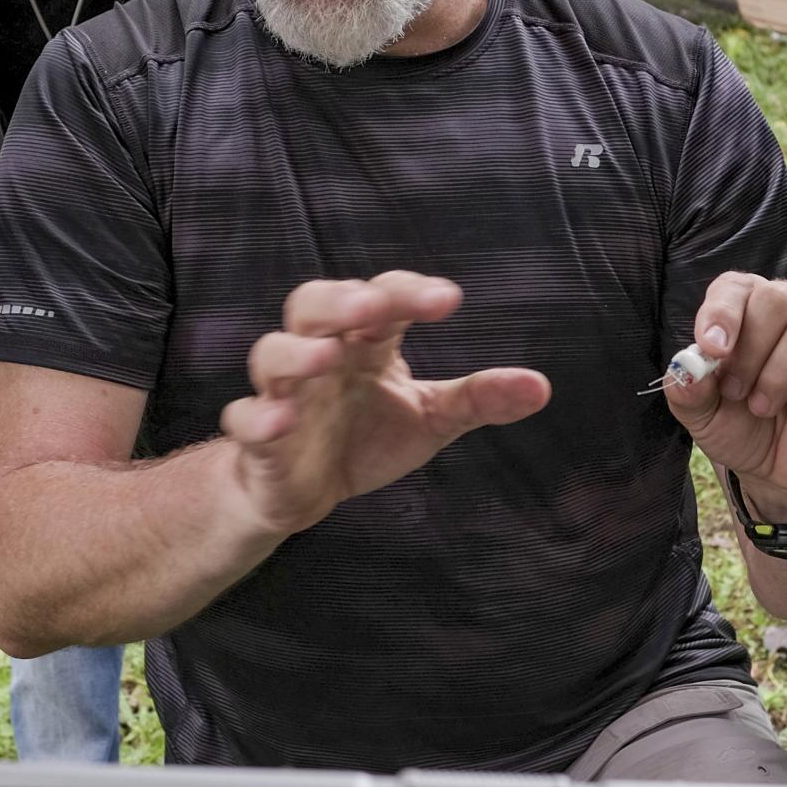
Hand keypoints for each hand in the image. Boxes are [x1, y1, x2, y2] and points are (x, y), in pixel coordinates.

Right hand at [220, 271, 551, 536]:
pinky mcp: (258, 439)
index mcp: (364, 343)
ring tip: (326, 358)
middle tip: (373, 308)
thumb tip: (541, 386)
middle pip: (312, 305)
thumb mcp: (430, 419)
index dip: (409, 294)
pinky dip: (259, 416)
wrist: (302, 492)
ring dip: (295, 352)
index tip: (449, 300)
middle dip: (340, 301)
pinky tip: (282, 420)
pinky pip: (245, 418)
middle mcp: (321, 357)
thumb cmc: (365, 437)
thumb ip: (478, 399)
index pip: (383, 301)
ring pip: (271, 353)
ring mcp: (284, 393)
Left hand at [666, 274, 786, 521]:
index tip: (712, 349)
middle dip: (750, 350)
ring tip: (763, 406)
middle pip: (775, 298)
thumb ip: (688, 390)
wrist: (780, 473)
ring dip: (779, 372)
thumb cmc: (741, 428)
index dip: (722, 312)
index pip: (736, 287)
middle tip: (736, 392)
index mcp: (749, 310)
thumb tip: (685, 366)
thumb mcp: (702, 416)